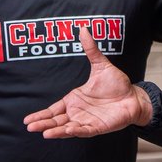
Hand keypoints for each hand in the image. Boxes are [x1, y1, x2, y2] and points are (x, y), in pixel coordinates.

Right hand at [23, 27, 151, 137]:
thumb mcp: (101, 65)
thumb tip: (83, 29)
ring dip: (56, 131)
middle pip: (56, 121)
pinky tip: (65, 131)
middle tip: (30, 127)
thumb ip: (91, 49)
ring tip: (44, 132)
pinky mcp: (98, 127)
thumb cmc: (117, 84)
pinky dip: (74, 132)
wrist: (134, 96)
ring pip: (67, 128)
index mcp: (74, 100)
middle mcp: (78, 112)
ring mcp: (87, 121)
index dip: (41, 115)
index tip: (27, 120)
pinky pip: (84, 131)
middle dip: (43, 124)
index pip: (53, 110)